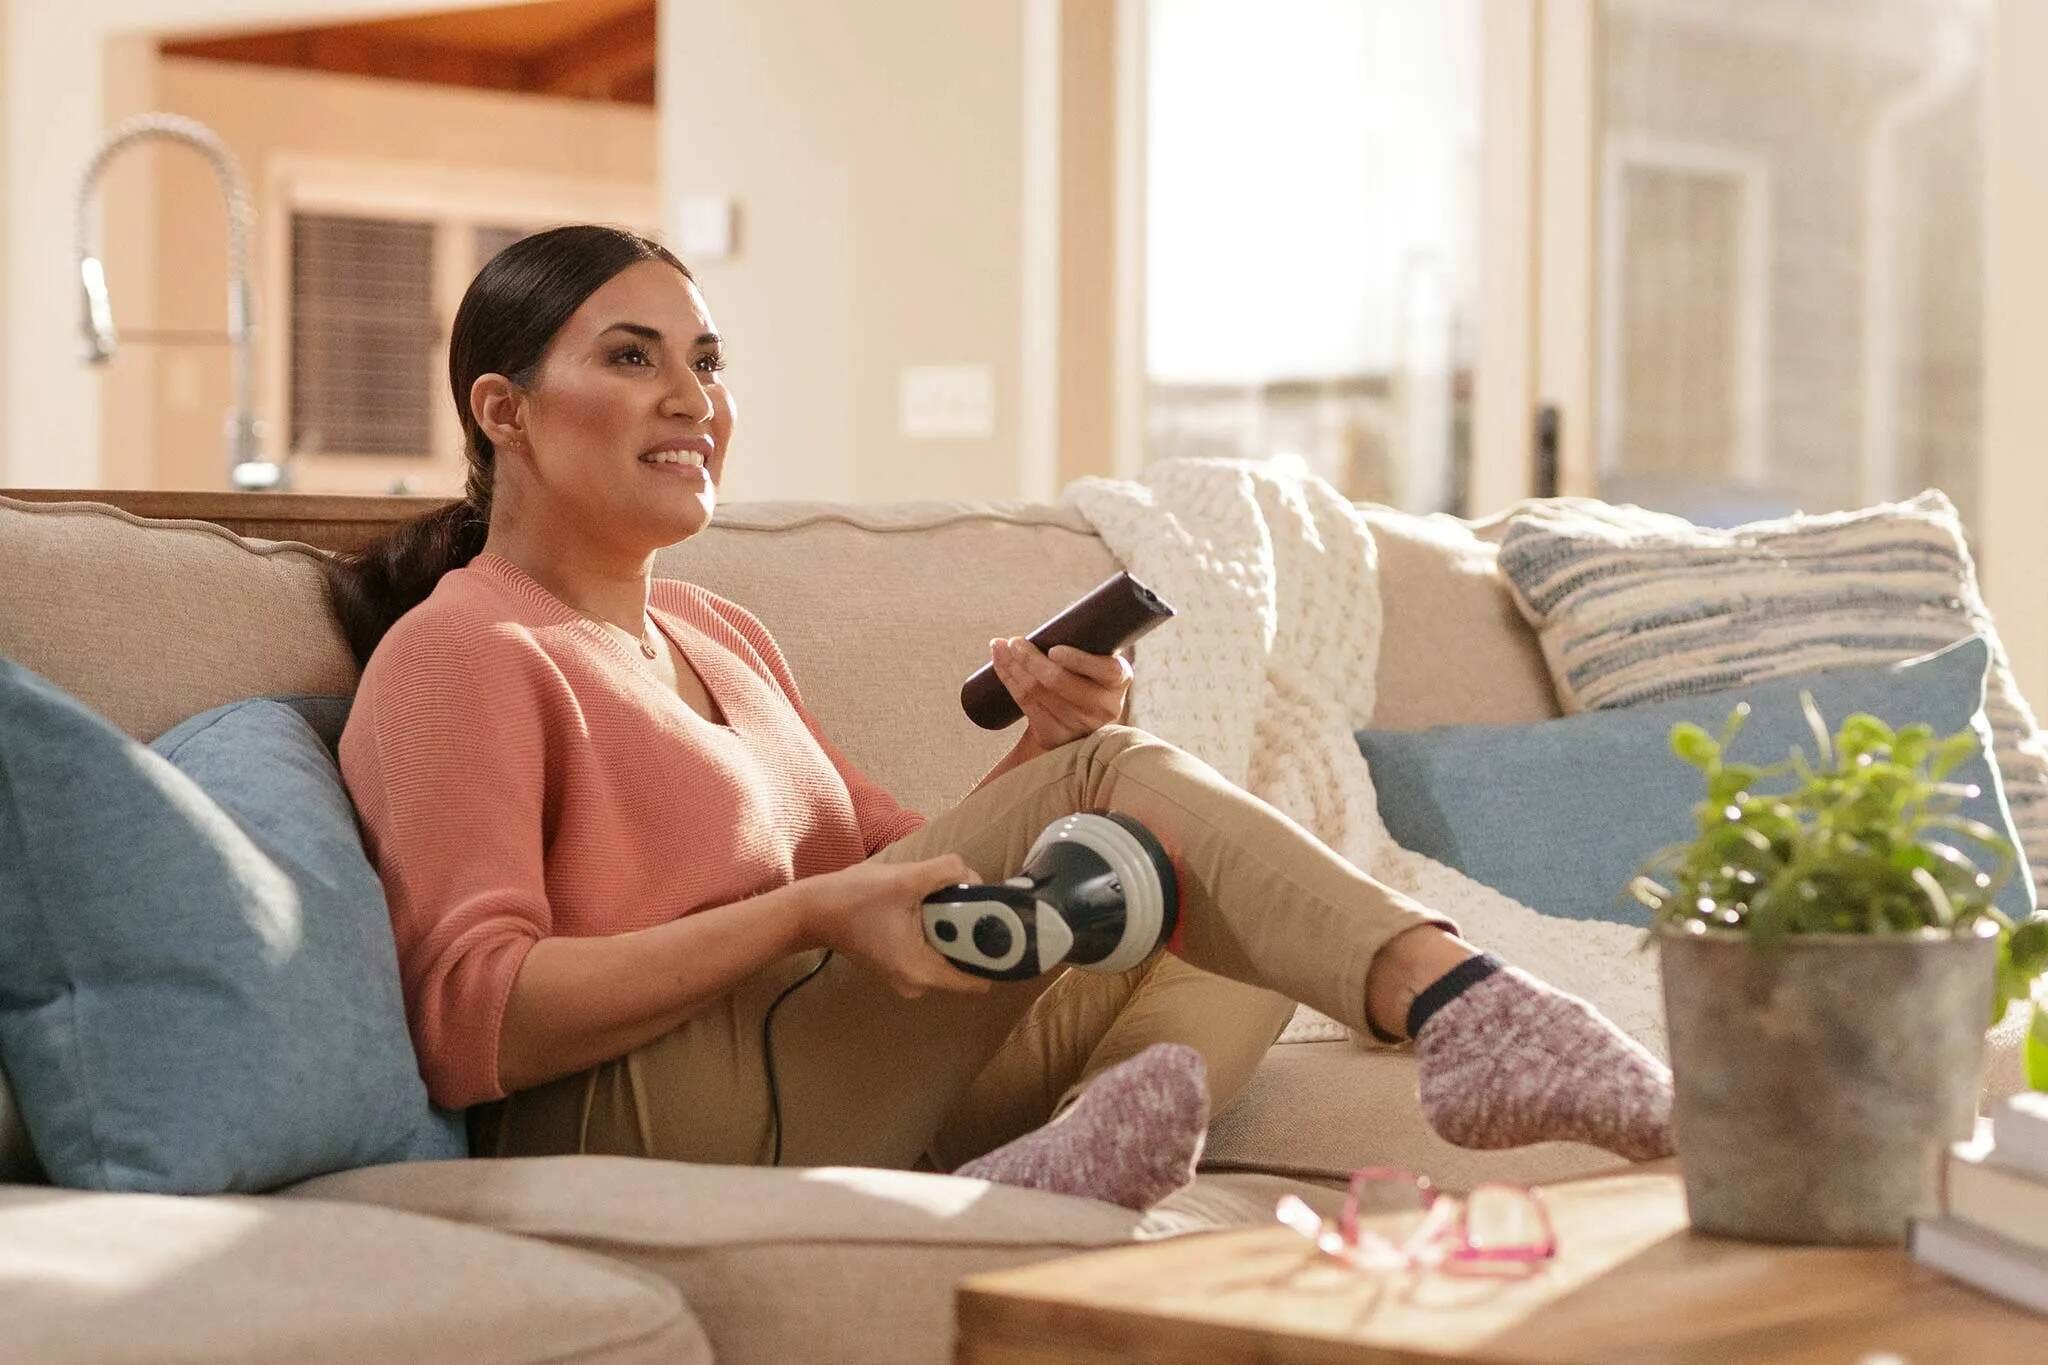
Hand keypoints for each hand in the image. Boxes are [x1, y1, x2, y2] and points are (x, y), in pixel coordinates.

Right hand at [801, 855, 995, 998]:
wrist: (812, 911)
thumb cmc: (854, 898)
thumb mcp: (906, 878)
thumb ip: (947, 872)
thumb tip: (974, 877)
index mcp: (922, 972)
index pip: (978, 980)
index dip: (993, 954)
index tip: (998, 925)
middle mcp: (917, 983)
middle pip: (964, 963)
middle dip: (969, 932)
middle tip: (961, 900)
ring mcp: (906, 977)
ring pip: (948, 954)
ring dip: (950, 928)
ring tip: (938, 900)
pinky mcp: (898, 965)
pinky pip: (931, 951)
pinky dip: (935, 931)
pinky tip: (923, 907)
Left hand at [988, 636, 1132, 749]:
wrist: (1076, 720)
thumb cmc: (1084, 674)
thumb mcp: (1093, 659)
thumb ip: (1084, 637)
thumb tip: (1065, 608)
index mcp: (1119, 678)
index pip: (1106, 670)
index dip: (1078, 661)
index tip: (1054, 650)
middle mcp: (1105, 705)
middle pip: (1061, 683)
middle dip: (1032, 660)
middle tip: (1015, 642)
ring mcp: (1080, 725)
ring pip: (1038, 693)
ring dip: (1014, 667)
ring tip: (1002, 647)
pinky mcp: (1056, 736)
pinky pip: (1026, 705)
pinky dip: (1009, 681)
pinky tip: (1001, 664)